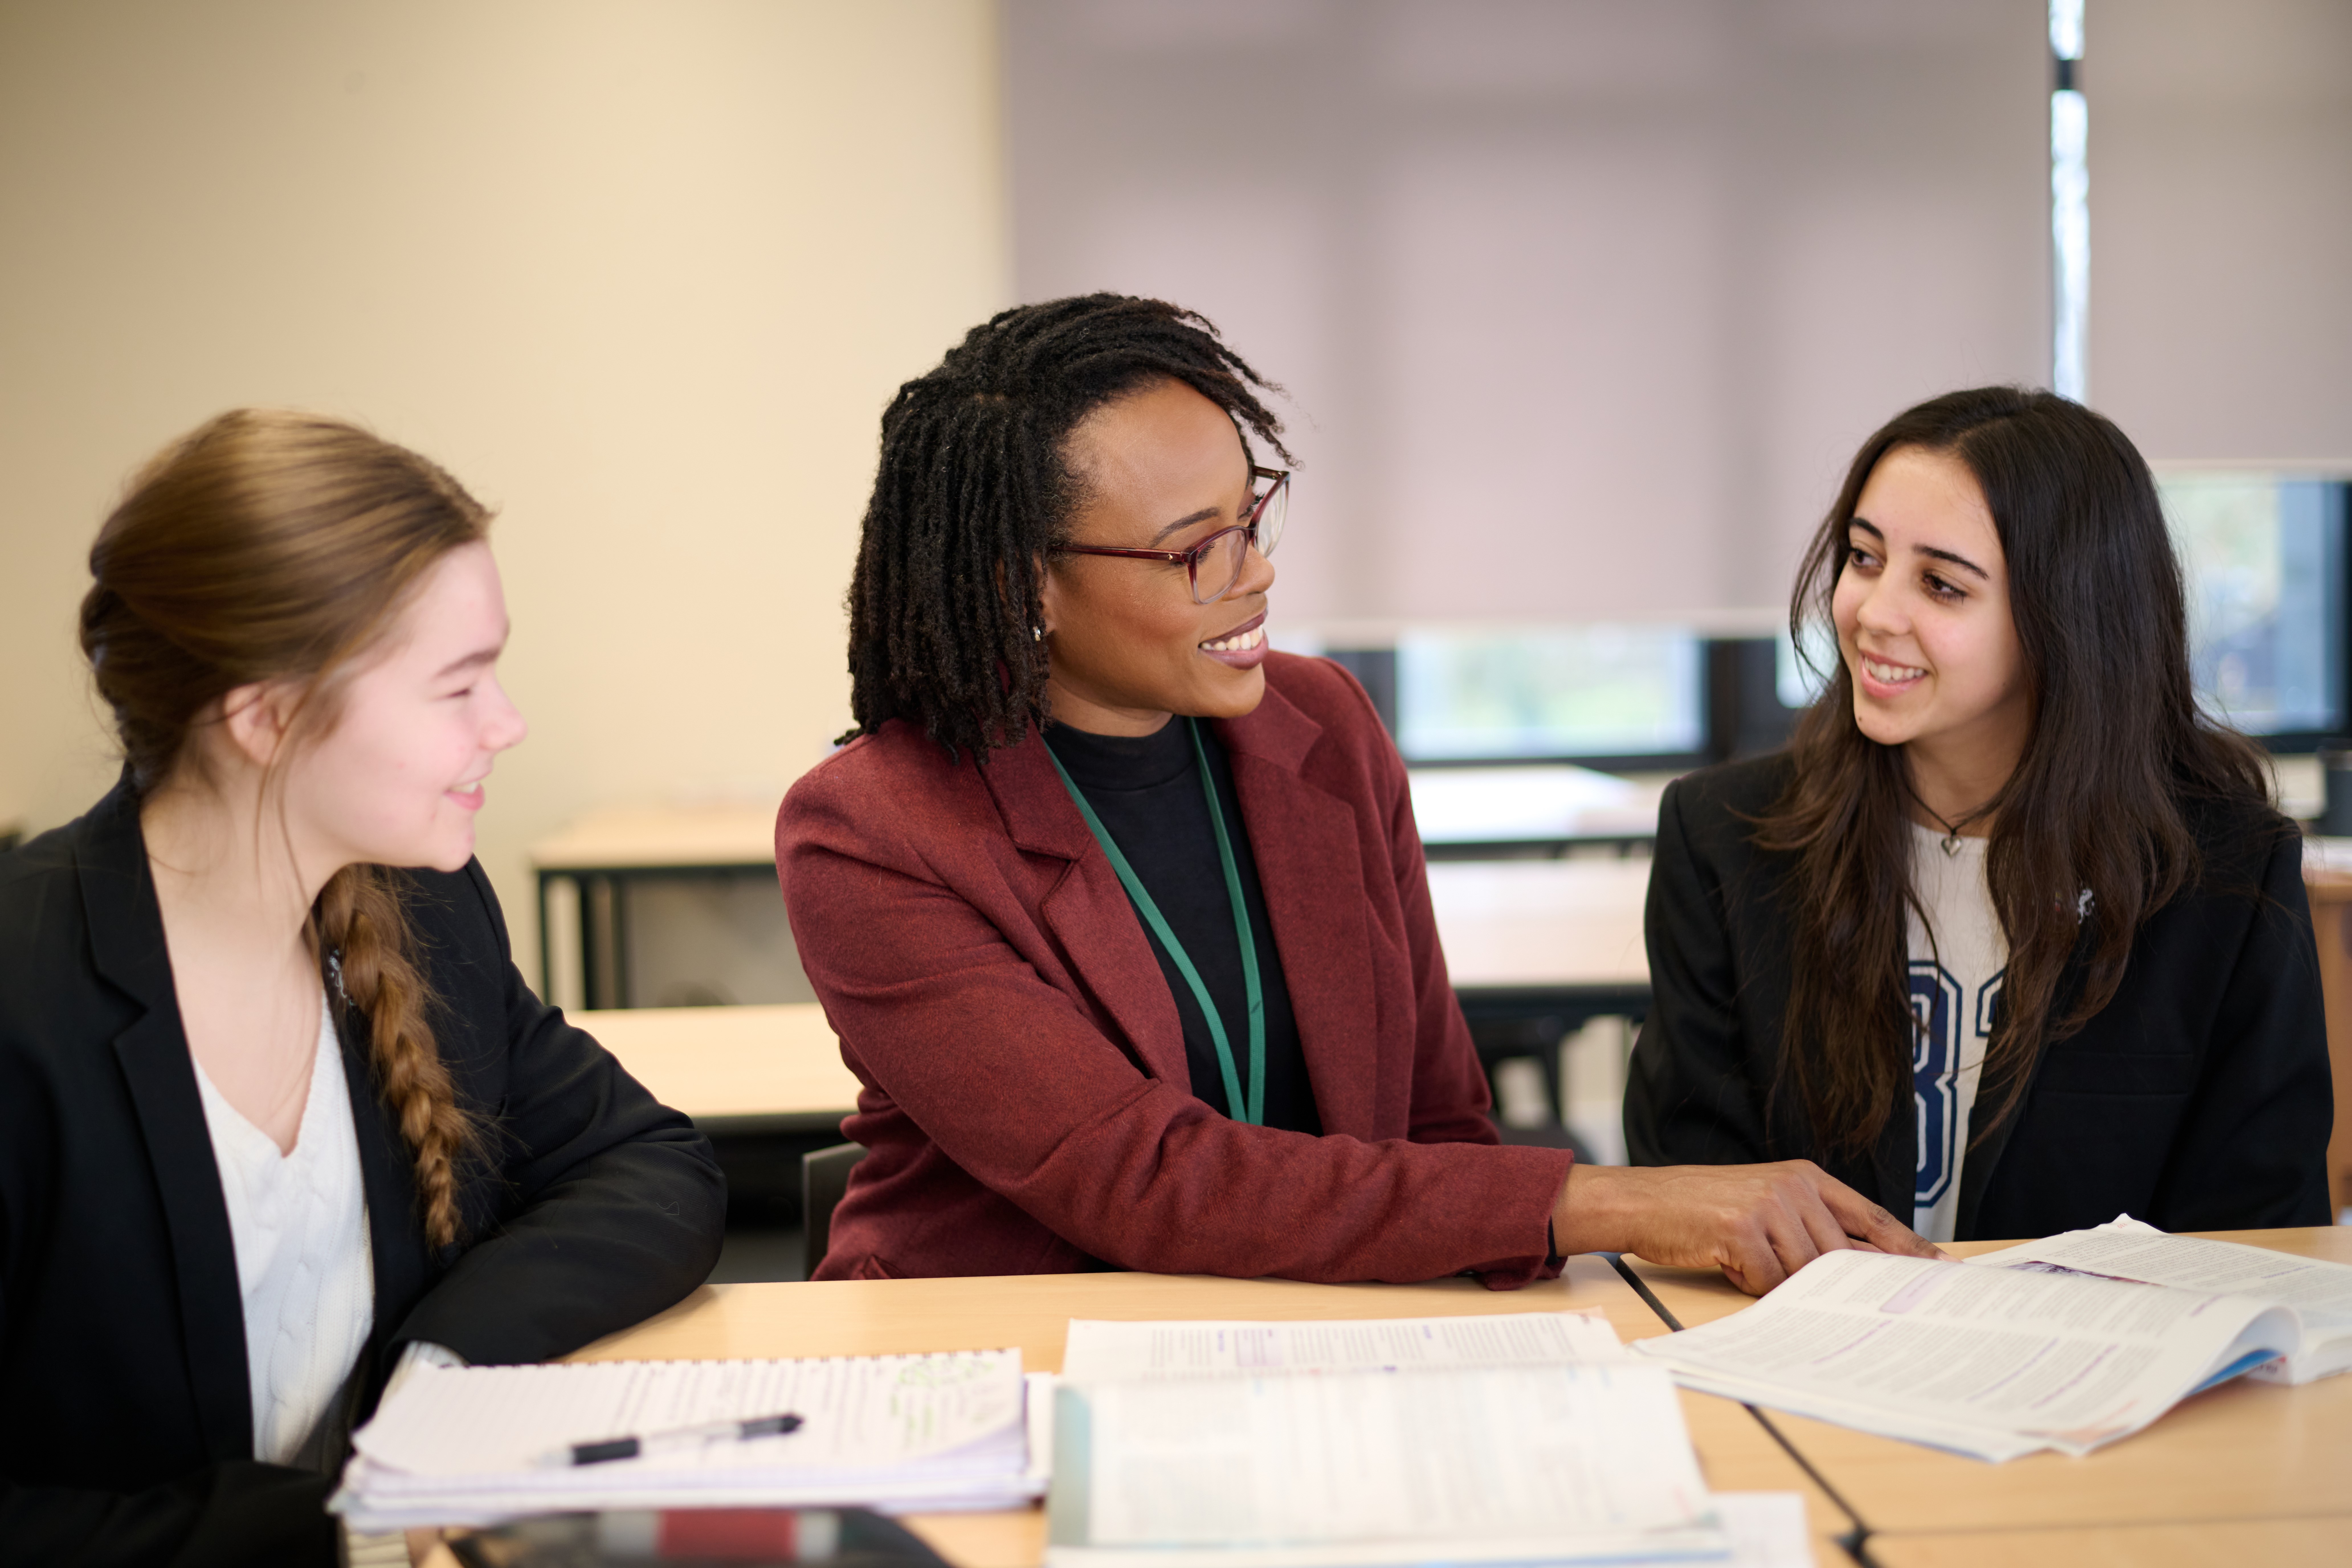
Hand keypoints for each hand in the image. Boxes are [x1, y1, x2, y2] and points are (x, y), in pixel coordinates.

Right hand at [1550, 1161, 1945, 1294]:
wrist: (1644, 1201)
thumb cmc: (1701, 1208)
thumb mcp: (1764, 1203)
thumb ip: (1810, 1227)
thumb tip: (1860, 1267)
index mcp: (1804, 1177)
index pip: (1871, 1216)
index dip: (1908, 1246)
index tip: (1942, 1269)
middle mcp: (1793, 1186)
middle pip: (1841, 1253)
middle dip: (1838, 1282)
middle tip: (1849, 1305)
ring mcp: (1768, 1206)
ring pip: (1805, 1271)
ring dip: (1780, 1282)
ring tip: (1747, 1264)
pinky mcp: (1742, 1229)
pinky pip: (1769, 1280)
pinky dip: (1753, 1284)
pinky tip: (1730, 1264)